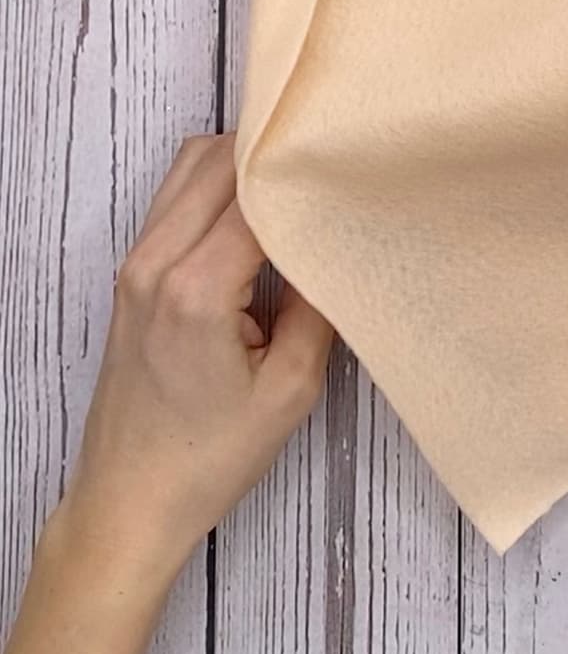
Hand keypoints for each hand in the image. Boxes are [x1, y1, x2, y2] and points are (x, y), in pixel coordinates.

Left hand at [57, 133, 333, 591]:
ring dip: (243, 164)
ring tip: (296, 187)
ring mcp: (136, 263)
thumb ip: (319, 307)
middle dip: (275, 154)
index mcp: (196, 290)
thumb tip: (340, 243)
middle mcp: (155, 263)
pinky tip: (259, 214)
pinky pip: (174, 197)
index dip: (307, 173)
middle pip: (219, 159)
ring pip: (191, 166)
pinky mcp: (132, 273)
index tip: (350, 169)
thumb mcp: (290, 390)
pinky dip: (216, 185)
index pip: (257, 194)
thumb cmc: (208, 458)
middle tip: (330, 167)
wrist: (131, 499)